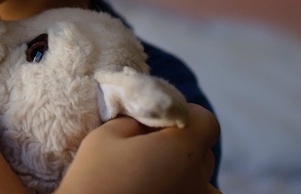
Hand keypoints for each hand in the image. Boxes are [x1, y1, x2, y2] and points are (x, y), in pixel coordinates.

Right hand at [57, 104, 219, 193]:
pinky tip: (154, 191)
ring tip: (153, 174)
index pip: (206, 122)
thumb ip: (137, 121)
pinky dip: (179, 191)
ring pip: (201, 182)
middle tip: (148, 146)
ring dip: (184, 172)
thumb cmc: (94, 179)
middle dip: (181, 144)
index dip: (186, 114)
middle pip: (203, 152)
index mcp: (184, 152)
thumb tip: (148, 124)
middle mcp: (199, 182)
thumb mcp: (107, 134)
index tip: (161, 120)